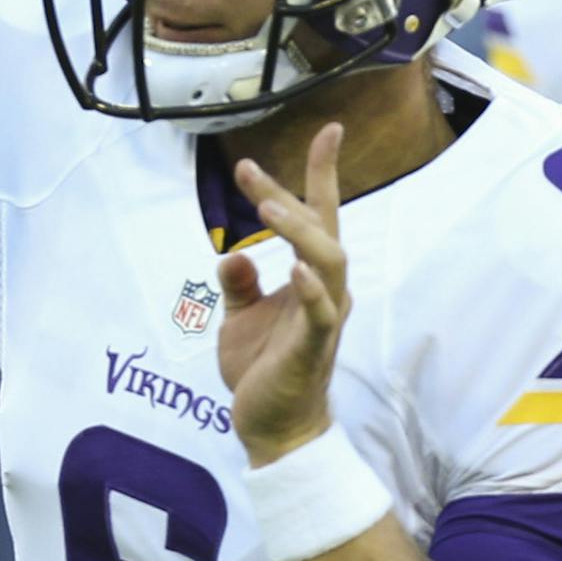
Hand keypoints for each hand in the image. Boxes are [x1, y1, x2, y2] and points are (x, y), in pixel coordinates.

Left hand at [217, 124, 349, 465]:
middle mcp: (326, 292)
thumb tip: (232, 256)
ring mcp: (323, 319)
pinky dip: (311, 289)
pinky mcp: (312, 349)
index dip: (322, 173)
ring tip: (266, 207)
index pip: (320, 217)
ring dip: (300, 231)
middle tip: (247, 171)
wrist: (273, 430)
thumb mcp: (240, 320)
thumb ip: (240, 284)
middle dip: (289, 193)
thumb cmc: (264, 373)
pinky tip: (293, 269)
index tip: (328, 130)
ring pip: (328, 260)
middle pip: (320, 229)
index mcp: (311, 279)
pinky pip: (320, 313)